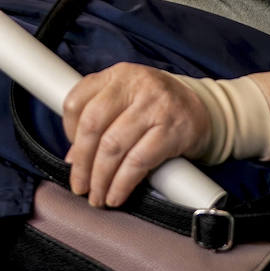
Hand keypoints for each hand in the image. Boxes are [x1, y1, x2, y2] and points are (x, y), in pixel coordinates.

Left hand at [61, 63, 210, 208]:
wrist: (202, 109)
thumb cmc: (155, 106)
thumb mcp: (127, 99)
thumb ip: (100, 118)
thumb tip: (75, 158)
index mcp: (117, 75)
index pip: (78, 100)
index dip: (68, 132)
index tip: (72, 155)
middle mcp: (134, 84)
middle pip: (93, 124)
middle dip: (82, 162)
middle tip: (79, 185)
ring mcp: (154, 105)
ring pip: (113, 146)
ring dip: (100, 178)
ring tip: (97, 196)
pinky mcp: (170, 130)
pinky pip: (138, 161)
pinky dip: (122, 184)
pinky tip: (116, 195)